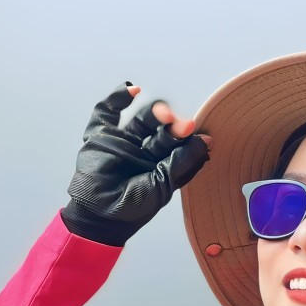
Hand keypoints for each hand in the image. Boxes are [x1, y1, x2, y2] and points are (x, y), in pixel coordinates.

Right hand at [59, 82, 212, 245]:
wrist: (100, 216)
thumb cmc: (132, 208)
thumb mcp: (164, 185)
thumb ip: (183, 163)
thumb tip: (205, 142)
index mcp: (161, 166)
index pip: (179, 146)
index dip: (188, 138)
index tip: (195, 132)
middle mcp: (143, 152)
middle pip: (162, 130)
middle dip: (173, 126)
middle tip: (181, 124)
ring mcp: (123, 143)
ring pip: (142, 119)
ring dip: (154, 112)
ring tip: (162, 112)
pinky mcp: (102, 137)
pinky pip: (107, 112)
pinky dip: (117, 98)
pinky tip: (132, 89)